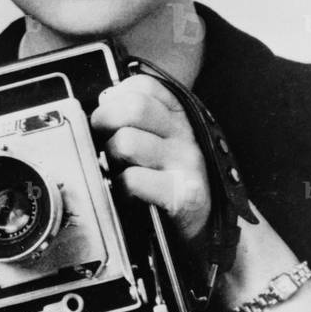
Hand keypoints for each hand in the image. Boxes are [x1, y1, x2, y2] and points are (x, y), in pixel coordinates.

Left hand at [90, 74, 210, 243]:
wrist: (209, 225)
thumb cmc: (175, 180)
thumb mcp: (163, 140)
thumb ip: (138, 118)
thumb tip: (104, 102)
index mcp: (180, 115)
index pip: (143, 86)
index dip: (115, 98)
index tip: (109, 116)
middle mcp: (186, 134)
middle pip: (134, 107)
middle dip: (105, 120)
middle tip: (101, 139)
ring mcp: (186, 163)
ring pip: (126, 142)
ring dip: (111, 158)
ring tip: (118, 170)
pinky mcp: (182, 195)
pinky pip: (134, 180)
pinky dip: (122, 187)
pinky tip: (129, 193)